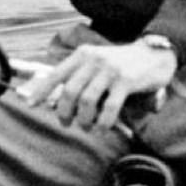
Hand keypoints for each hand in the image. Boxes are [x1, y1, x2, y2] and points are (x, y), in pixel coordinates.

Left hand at [19, 39, 176, 129]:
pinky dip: (103, 123)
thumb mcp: (97, 62)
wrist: (155, 55)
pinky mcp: (126, 81)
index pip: (56, 74)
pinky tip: (101, 130)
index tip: (31, 106)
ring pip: (87, 101)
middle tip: (66, 122)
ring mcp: (110, 70)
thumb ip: (79, 76)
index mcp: (83, 55)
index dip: (42, 91)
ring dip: (83, 120)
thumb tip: (56, 101)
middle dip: (64, 112)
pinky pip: (109, 108)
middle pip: (69, 91)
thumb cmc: (122, 64)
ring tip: (86, 127)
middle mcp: (94, 60)